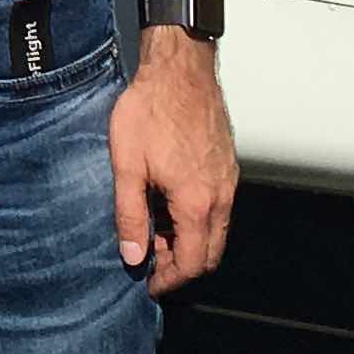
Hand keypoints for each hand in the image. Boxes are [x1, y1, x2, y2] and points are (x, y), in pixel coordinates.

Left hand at [109, 31, 236, 294]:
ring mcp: (227, 179)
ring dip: (189, 240)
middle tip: (151, 261)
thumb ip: (129, 215)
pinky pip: (219, 206)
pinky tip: (169, 203)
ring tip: (154, 229)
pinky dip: (198, 218)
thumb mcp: (127, 165)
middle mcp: (220, 195)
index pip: (191, 263)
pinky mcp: (227, 164)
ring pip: (216, 230)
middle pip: (209, 253)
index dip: (169, 281)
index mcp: (196, 202)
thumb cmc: (151, 109)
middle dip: (181, 265)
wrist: (179, 68)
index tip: (150, 284)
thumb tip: (132, 254)